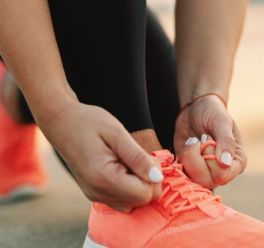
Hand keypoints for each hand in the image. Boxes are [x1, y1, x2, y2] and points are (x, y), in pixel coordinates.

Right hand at [41, 102, 162, 211]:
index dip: (152, 176)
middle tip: (136, 156)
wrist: (62, 123)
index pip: (144, 194)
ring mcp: (94, 194)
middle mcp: (98, 192)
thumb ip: (137, 157)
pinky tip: (121, 166)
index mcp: (104, 178)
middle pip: (140, 200)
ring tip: (127, 160)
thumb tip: (158, 177)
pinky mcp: (94, 192)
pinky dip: (128, 185)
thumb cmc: (88, 122)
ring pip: (132, 201)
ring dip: (138, 183)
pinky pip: (120, 198)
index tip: (145, 156)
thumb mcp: (116, 133)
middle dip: (147, 179)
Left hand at [174, 95, 246, 188]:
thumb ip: (226, 141)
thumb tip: (225, 164)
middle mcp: (221, 171)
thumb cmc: (212, 112)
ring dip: (188, 156)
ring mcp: (204, 170)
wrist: (195, 108)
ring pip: (191, 179)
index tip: (207, 138)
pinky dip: (180, 157)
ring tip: (192, 140)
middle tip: (197, 140)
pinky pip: (180, 172)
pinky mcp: (188, 167)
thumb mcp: (221, 122)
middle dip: (196, 158)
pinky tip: (187, 144)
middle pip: (206, 181)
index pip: (222, 175)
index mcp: (236, 162)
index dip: (210, 158)